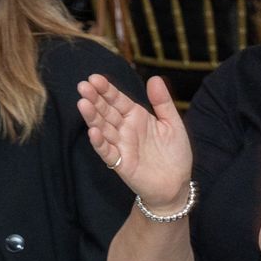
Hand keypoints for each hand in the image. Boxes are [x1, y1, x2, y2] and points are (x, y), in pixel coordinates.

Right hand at [77, 74, 193, 211]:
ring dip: (92, 117)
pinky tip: (93, 132)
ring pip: (103, 129)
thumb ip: (162, 102)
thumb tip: (155, 78)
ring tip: (83, 103)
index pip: (118, 100)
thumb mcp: (172, 123)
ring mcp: (121, 146)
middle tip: (83, 86)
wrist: (177, 183)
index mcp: (136, 117)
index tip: (94, 77)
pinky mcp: (121, 164)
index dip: (106, 89)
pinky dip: (101, 143)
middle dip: (94, 99)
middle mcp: (125, 129)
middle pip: (106, 112)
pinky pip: (108, 152)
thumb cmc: (174, 153)